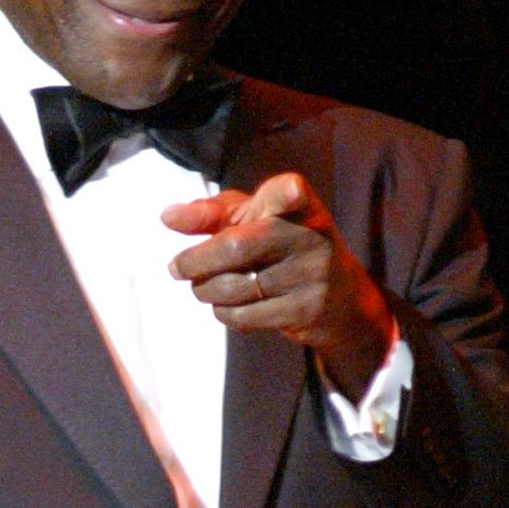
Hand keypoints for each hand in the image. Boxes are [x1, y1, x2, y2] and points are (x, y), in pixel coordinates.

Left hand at [162, 172, 397, 399]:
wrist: (341, 297)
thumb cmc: (284, 245)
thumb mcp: (256, 218)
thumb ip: (213, 213)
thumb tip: (167, 216)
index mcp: (298, 204)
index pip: (291, 194)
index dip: (287, 194)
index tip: (290, 192)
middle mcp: (308, 236)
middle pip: (236, 248)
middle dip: (195, 261)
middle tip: (176, 267)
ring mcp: (310, 275)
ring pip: (234, 287)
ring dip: (205, 291)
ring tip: (203, 287)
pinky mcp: (304, 310)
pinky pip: (245, 315)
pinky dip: (223, 313)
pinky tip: (226, 305)